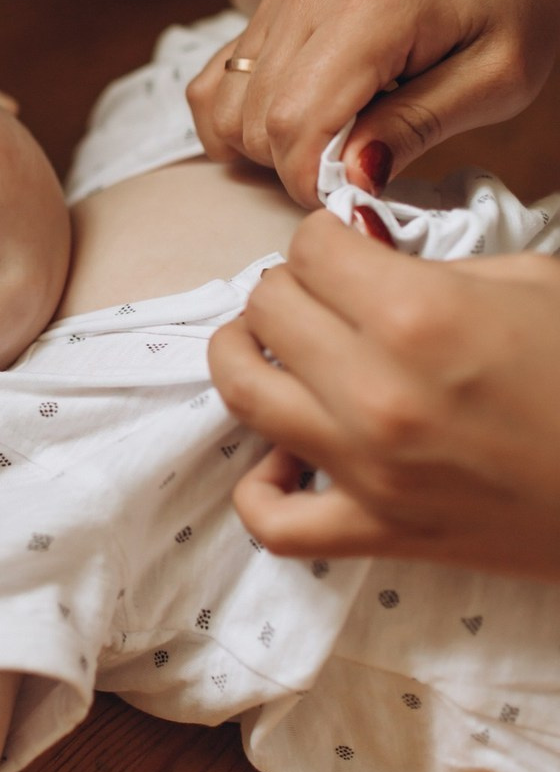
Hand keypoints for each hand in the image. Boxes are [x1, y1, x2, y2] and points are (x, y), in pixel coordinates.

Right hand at [185, 0, 558, 210]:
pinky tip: (284, 131)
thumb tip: (350, 178)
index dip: (312, 181)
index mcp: (374, 5)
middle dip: (294, 168)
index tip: (353, 195)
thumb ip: (417, 128)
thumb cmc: (508, 21)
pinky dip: (235, 122)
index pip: (299, 120)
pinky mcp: (268, 5)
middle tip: (354, 169)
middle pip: (258, 119)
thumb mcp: (494, 84)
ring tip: (329, 143)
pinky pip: (215, 82)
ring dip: (266, 148)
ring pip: (227, 107)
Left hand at [208, 209, 559, 579]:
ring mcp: (370, 469)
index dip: (324, 239)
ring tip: (272, 345)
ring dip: (246, 356)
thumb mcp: (532, 282)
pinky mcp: (380, 532)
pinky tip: (285, 453)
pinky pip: (273, 518)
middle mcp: (378, 389)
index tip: (347, 249)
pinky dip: (262, 485)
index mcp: (420, 315)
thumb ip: (436, 263)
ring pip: (242, 392)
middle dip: (289, 287)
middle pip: (266, 308)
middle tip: (323, 294)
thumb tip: (364, 248)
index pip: (306, 248)